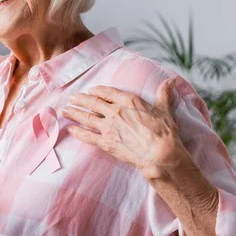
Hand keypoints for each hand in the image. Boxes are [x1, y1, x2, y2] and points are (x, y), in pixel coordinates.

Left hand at [63, 79, 183, 178]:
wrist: (160, 154)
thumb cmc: (164, 132)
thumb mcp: (165, 110)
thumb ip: (164, 94)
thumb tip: (170, 81)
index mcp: (129, 101)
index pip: (108, 92)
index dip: (98, 91)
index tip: (90, 90)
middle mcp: (115, 112)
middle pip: (93, 103)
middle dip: (80, 100)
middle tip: (71, 98)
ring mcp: (109, 127)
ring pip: (87, 118)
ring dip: (74, 113)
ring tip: (65, 110)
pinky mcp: (106, 143)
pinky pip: (87, 136)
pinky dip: (77, 132)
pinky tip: (70, 130)